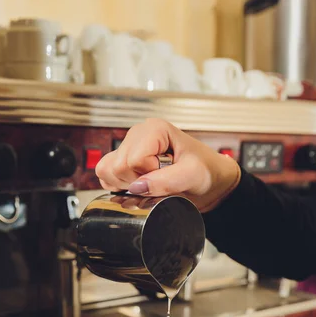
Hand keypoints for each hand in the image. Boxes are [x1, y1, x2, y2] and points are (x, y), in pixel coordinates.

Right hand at [96, 118, 240, 212]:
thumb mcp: (192, 175)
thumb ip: (166, 181)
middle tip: (159, 180)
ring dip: (126, 184)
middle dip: (137, 181)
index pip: (133, 159)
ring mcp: (128, 148)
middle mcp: (137, 135)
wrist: (210, 179)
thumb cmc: (206, 170)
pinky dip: (118, 186)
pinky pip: (105, 175)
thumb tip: (137, 187)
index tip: (166, 173)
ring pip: (106, 170)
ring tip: (150, 182)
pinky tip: (139, 185)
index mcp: (154, 129)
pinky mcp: (124, 161)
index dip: (148, 174)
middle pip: (117, 166)